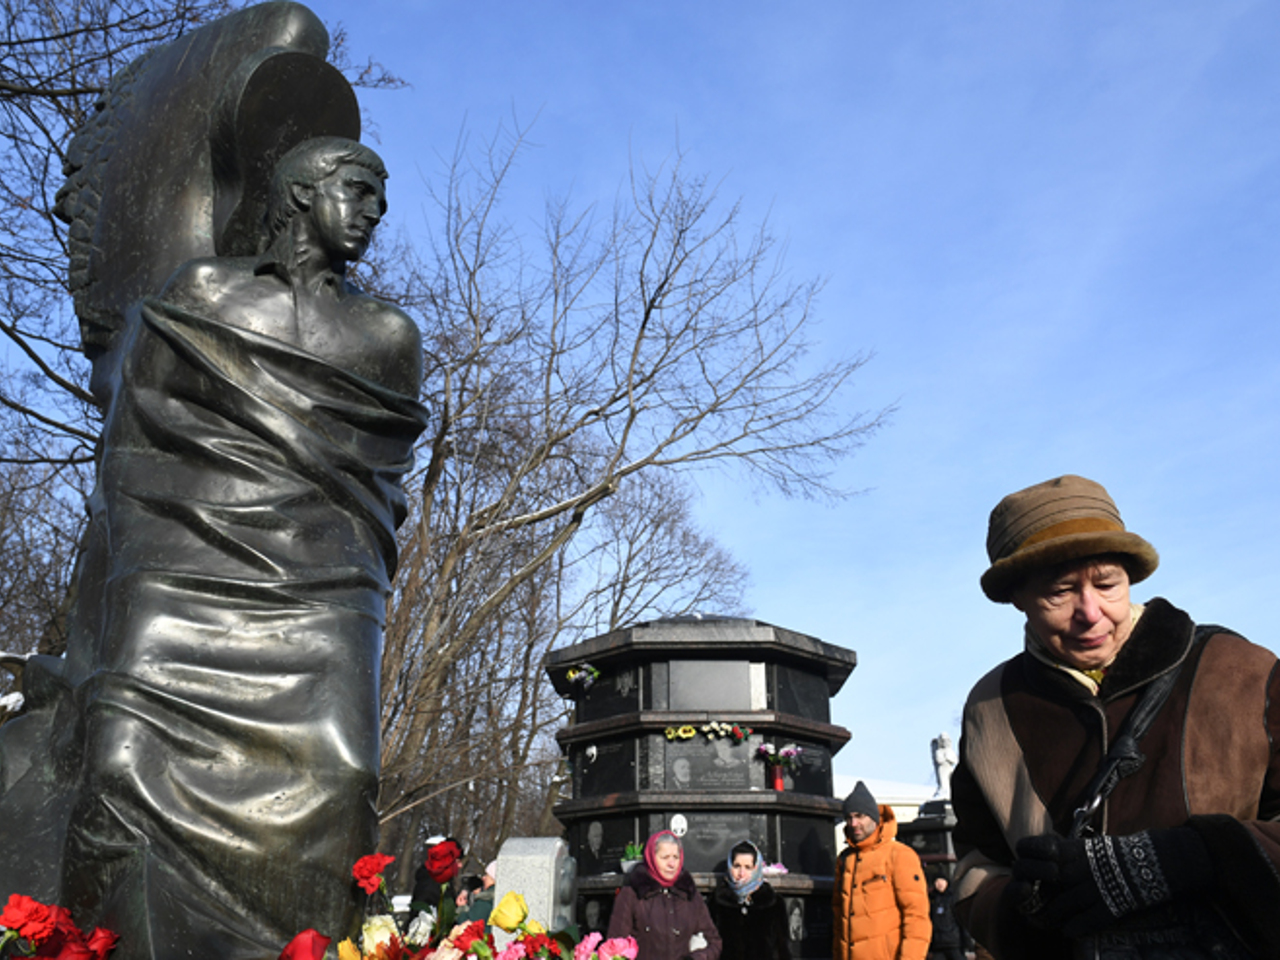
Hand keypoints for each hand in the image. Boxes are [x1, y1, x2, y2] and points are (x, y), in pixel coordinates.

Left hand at [1009, 828, 1212, 936]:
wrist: (1152, 860)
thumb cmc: (1117, 854)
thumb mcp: (1087, 846)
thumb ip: (1066, 854)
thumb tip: (1044, 861)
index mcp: (1071, 849)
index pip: (1036, 853)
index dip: (1027, 867)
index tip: (1025, 878)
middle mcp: (1078, 868)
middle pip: (1046, 886)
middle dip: (1036, 900)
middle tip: (1029, 909)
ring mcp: (1093, 887)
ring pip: (1061, 906)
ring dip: (1050, 917)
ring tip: (1044, 922)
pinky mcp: (1108, 906)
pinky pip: (1084, 922)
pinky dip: (1074, 928)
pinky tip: (1068, 931)